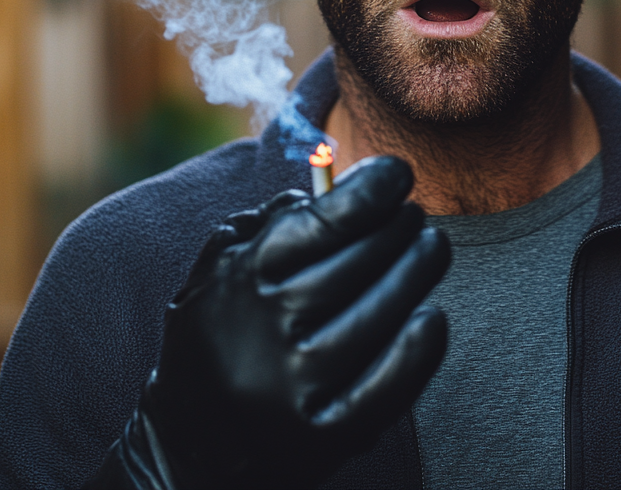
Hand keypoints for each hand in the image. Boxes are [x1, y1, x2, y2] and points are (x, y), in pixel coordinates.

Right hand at [85, 156, 449, 489]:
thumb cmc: (220, 333)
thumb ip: (271, 220)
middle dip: (402, 225)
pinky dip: (421, 347)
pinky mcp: (326, 434)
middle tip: (413, 216)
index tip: (398, 173)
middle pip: (364, 258)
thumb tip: (336, 183)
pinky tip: (431, 315)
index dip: (374, 187)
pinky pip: (391, 383)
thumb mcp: (220, 266)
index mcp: (246, 276)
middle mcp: (270, 327)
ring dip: (420, 269)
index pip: (325, 218)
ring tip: (431, 249)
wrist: (188, 446)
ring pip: (385, 310)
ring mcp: (299, 383)